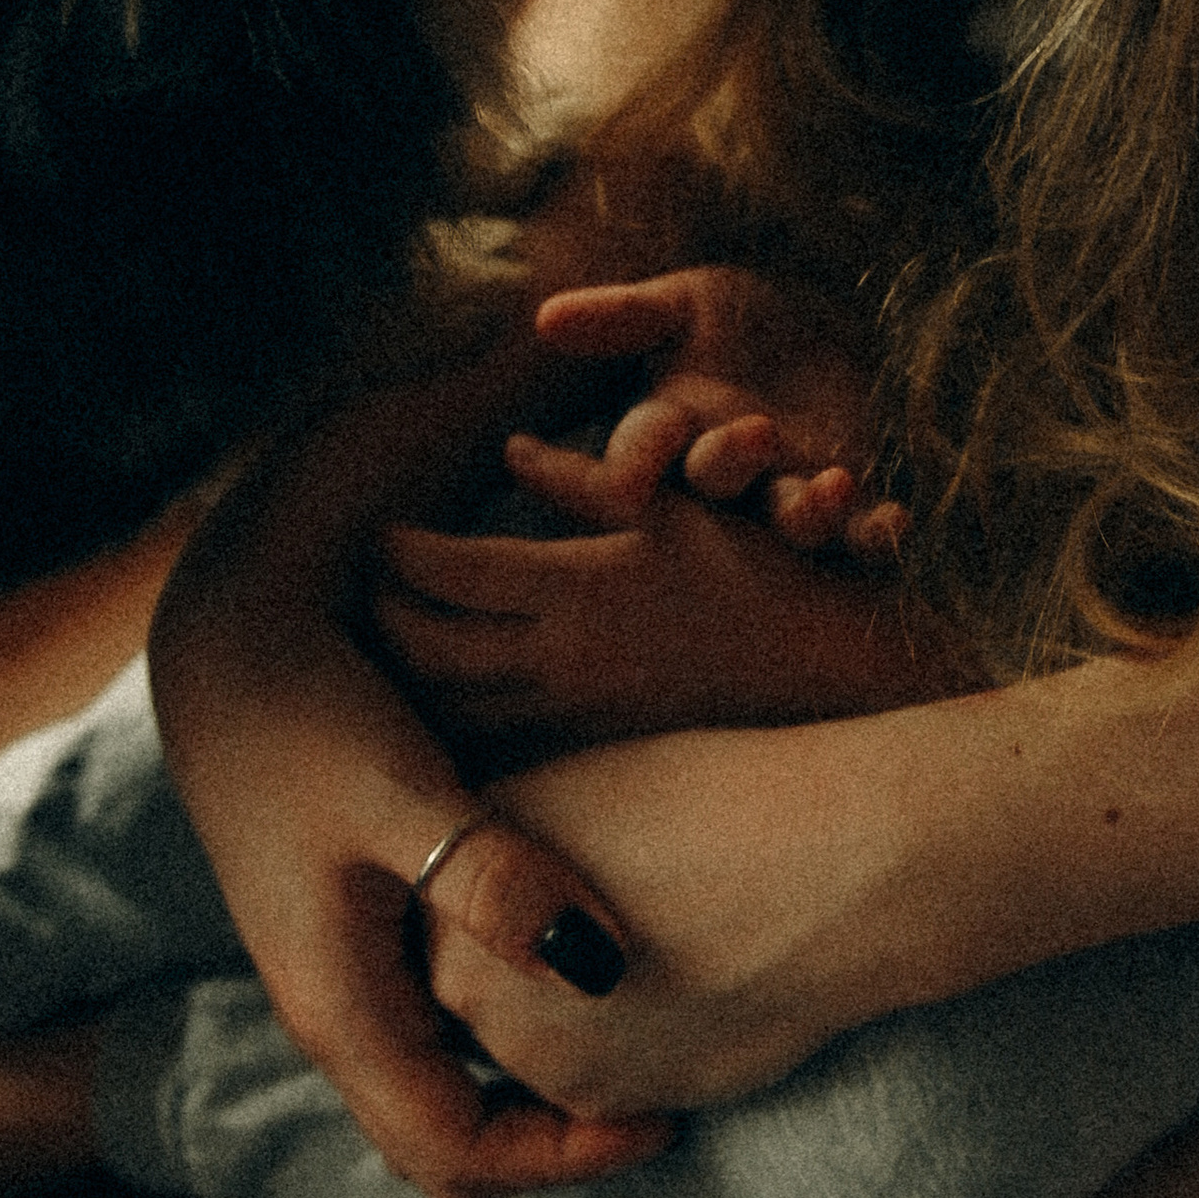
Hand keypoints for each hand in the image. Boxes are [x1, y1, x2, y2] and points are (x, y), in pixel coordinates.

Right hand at [148, 366, 676, 1197]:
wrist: (230, 644)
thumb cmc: (309, 711)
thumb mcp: (406, 792)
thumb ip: (495, 880)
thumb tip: (602, 967)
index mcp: (342, 1012)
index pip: (457, 1158)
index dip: (565, 1160)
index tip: (663, 1116)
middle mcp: (339, 1016)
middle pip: (449, 1146)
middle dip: (552, 1144)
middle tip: (660, 1091)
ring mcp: (345, 977)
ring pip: (444, 1086)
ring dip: (530, 1088)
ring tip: (635, 1040)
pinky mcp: (360, 930)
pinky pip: (440, 1024)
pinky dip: (509, 1029)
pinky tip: (577, 966)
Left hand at [374, 482, 929, 741]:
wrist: (827, 669)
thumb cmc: (757, 571)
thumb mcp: (672, 511)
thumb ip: (584, 481)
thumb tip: (511, 451)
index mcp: (579, 585)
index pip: (449, 572)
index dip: (399, 552)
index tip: (383, 530)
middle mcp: (565, 657)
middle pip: (428, 649)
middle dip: (385, 615)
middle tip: (371, 584)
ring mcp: (576, 712)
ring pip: (452, 708)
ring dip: (410, 675)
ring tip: (396, 637)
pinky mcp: (594, 746)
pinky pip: (498, 742)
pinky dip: (458, 718)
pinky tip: (451, 695)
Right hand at [520, 270, 901, 555]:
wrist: (825, 335)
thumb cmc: (738, 323)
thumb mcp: (684, 303)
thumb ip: (623, 315)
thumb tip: (545, 318)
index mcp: (670, 426)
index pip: (637, 450)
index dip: (632, 464)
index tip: (628, 481)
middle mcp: (721, 473)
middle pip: (713, 482)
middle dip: (728, 463)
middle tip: (754, 431)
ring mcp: (783, 493)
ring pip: (784, 517)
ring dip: (805, 509)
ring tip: (830, 484)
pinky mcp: (846, 505)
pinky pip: (858, 533)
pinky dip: (875, 533)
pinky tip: (896, 524)